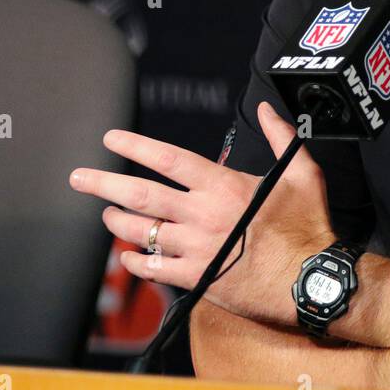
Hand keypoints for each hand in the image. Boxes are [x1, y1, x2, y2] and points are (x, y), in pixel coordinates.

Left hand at [69, 101, 335, 326]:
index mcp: (225, 186)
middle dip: (104, 183)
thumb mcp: (303, 174)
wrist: (311, 280)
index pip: (169, 159)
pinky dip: (135, 261)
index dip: (136, 146)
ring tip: (106, 214)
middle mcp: (204, 215)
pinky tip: (127, 256)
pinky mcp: (198, 278)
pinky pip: (154, 269)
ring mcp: (197, 248)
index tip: (111, 139)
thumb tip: (268, 110)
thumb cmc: (308, 226)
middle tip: (78, 177)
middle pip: (142, 195)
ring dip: (118, 221)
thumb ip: (282, 138)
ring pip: (142, 232)